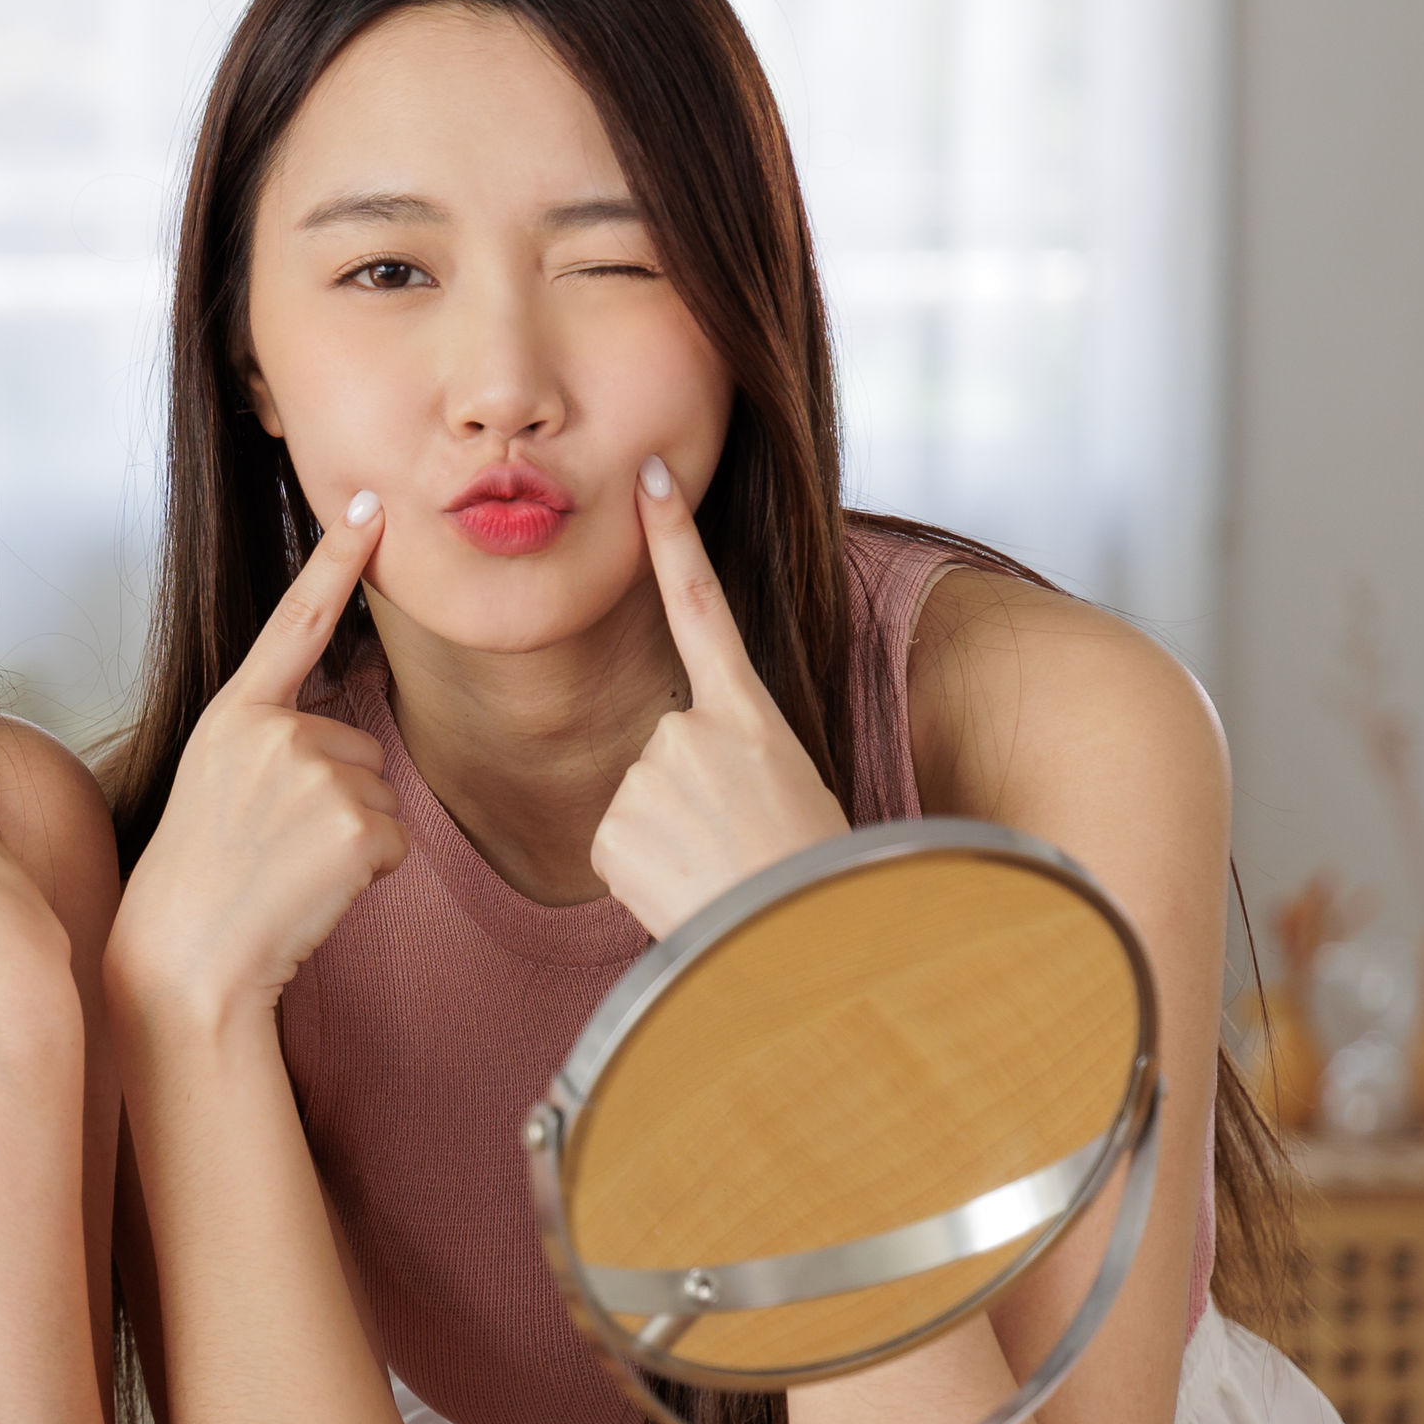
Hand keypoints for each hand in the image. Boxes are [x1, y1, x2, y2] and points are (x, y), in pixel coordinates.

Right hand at [104, 489, 404, 1042]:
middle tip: (272, 845)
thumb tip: (341, 743)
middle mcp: (274, 731)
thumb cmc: (200, 878)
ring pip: (378, 792)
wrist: (186, 955)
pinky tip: (313, 887)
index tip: (368, 506)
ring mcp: (316, 774)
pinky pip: (393, 837)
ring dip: (350, 836)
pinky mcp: (357, 824)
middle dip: (334, 795)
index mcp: (234, 713)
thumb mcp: (217, 781)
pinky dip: (367, 871)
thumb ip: (271, 741)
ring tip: (287, 867)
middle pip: (355, 743)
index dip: (335, 561)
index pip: (294, 621)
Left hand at [588, 456, 852, 935]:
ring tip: (718, 869)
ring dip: (670, 836)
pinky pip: (618, 843)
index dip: (675, 538)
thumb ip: (732, 754)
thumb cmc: (813, 874)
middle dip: (689, 795)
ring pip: (640, 798)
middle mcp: (689, 732)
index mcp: (750, 714)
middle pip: (666, 746)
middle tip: (736, 843)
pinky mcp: (611, 827)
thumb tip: (681, 766)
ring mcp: (645, 776)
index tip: (651, 478)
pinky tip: (685, 890)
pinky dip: (645, 870)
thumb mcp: (792, 788)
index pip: (704, 606)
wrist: (805, 945)